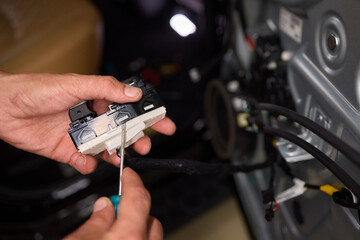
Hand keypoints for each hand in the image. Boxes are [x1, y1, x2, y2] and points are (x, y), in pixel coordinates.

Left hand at [0, 72, 175, 173]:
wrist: (4, 107)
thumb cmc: (36, 89)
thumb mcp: (75, 84)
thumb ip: (106, 88)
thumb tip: (132, 92)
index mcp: (97, 99)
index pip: (129, 107)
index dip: (147, 114)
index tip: (162, 122)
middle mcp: (91, 117)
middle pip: (122, 131)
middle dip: (137, 138)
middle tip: (146, 144)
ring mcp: (81, 134)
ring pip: (106, 148)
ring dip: (116, 154)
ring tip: (121, 157)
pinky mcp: (67, 150)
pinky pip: (84, 162)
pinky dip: (87, 165)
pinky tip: (85, 161)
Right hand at [64, 168, 162, 239]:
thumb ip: (96, 220)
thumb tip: (104, 206)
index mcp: (128, 236)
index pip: (138, 197)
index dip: (132, 181)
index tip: (128, 174)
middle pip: (149, 217)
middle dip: (134, 210)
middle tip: (114, 211)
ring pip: (151, 234)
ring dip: (137, 227)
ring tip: (114, 231)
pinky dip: (136, 239)